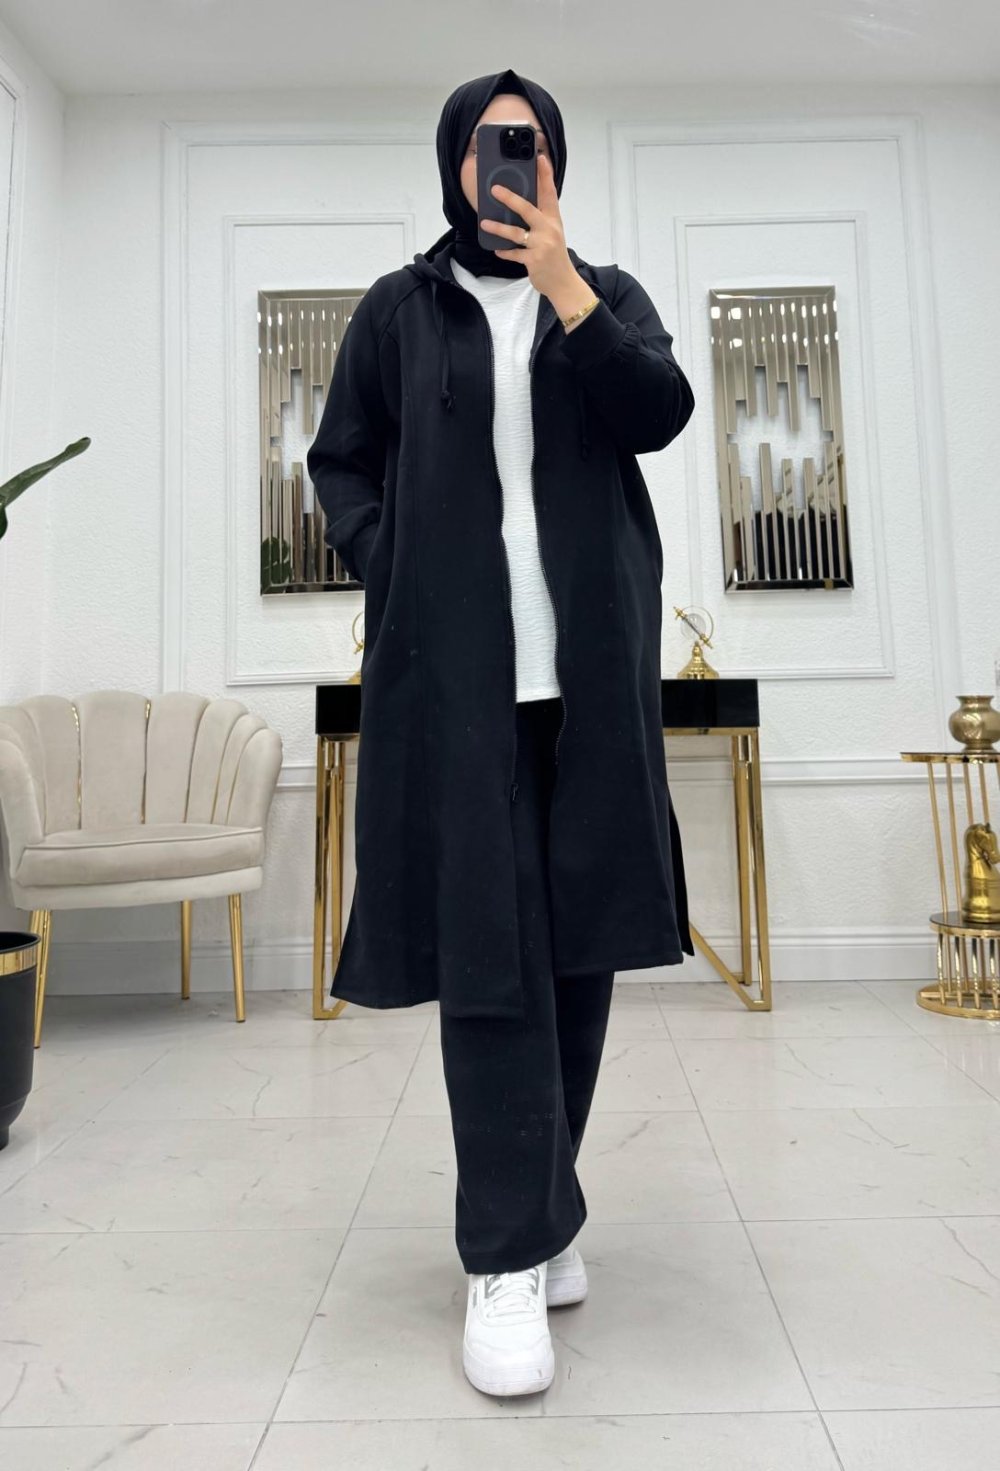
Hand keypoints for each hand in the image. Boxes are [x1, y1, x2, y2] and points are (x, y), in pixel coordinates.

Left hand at [480, 152, 581, 302]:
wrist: (563, 282)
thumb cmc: (554, 255)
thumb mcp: (552, 233)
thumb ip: (540, 218)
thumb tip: (518, 205)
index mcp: (554, 219)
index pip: (550, 193)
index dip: (545, 175)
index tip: (540, 158)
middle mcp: (549, 229)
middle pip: (528, 209)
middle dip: (510, 198)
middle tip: (494, 189)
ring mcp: (541, 245)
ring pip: (516, 233)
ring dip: (498, 228)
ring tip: (484, 223)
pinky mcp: (534, 260)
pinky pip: (514, 254)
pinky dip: (505, 252)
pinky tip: (497, 249)